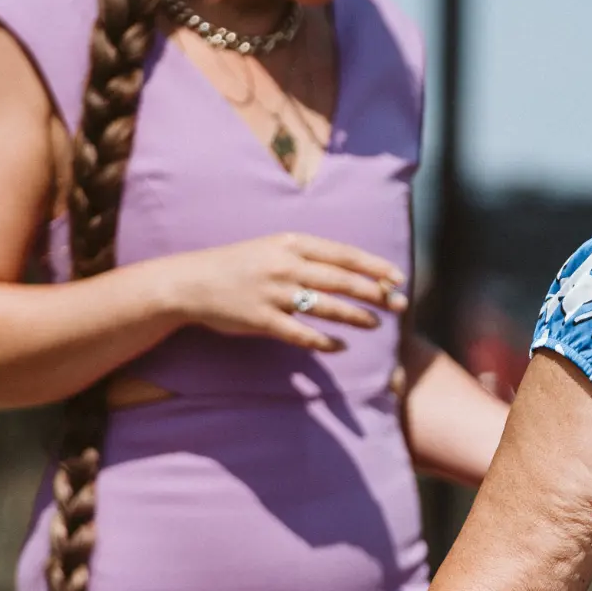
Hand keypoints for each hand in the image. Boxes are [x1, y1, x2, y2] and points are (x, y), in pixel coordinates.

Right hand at [158, 232, 407, 352]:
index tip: (399, 277)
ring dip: (356, 316)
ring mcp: (274, 293)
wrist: (191, 282)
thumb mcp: (272, 249)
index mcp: (290, 244)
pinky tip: (341, 346)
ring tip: (376, 323)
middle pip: (341, 280)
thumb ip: (307, 257)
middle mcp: (285, 265)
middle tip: (401, 304)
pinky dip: (324, 342)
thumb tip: (349, 270)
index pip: (343, 254)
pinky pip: (301, 334)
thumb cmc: (238, 265)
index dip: (374, 266)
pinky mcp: (262, 320)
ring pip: (326, 306)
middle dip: (376, 292)